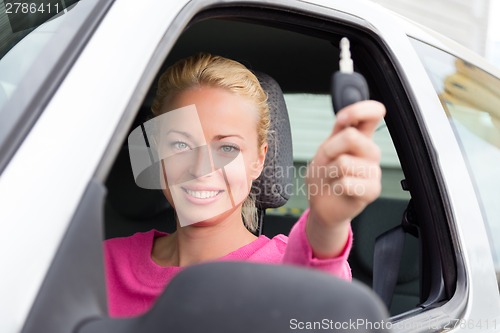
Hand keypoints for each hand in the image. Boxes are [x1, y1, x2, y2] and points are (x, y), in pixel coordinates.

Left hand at [305, 100, 385, 257]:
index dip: (360, 110)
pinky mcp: (372, 190)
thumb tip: (346, 116)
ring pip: (345, 162)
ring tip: (332, 178)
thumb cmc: (323, 176)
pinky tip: (338, 190)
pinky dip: (335, 186)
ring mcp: (373, 171)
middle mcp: (370, 152)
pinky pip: (347, 182)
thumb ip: (338, 131)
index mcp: (361, 137)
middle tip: (327, 162)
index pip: (374, 113)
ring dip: (329, 172)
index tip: (342, 118)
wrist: (322, 206)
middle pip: (352, 137)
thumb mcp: (325, 149)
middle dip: (330, 150)